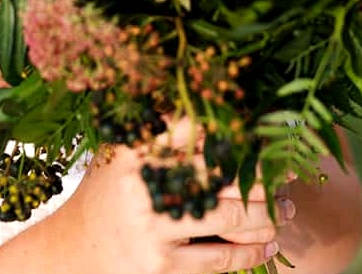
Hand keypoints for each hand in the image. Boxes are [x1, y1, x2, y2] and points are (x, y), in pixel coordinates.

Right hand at [58, 141, 295, 273]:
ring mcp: (152, 227)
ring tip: (287, 209)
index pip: (198, 130)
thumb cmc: (106, 193)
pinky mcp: (160, 266)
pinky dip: (250, 251)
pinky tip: (269, 244)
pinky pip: (219, 258)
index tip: (266, 129)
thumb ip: (158, 130)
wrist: (72, 250)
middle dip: (263, 174)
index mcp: (136, 147)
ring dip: (267, 214)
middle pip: (222, 173)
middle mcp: (143, 183)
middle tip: (289, 171)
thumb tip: (212, 104)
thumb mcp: (121, 153)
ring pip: (229, 218)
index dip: (237, 129)